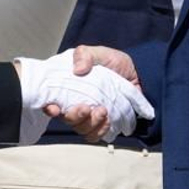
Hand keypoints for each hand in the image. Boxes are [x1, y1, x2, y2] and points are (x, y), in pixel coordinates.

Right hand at [17, 50, 154, 143]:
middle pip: (66, 119)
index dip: (49, 108)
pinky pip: (95, 135)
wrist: (139, 74)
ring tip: (103, 111)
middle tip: (86, 108)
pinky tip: (108, 120)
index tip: (54, 108)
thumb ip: (85, 55)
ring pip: (81, 129)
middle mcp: (76, 103)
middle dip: (74, 116)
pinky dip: (100, 130)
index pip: (52, 101)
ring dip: (90, 123)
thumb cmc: (115, 64)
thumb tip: (78, 69)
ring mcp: (89, 116)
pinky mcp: (102, 124)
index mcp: (69, 88)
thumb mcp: (100, 53)